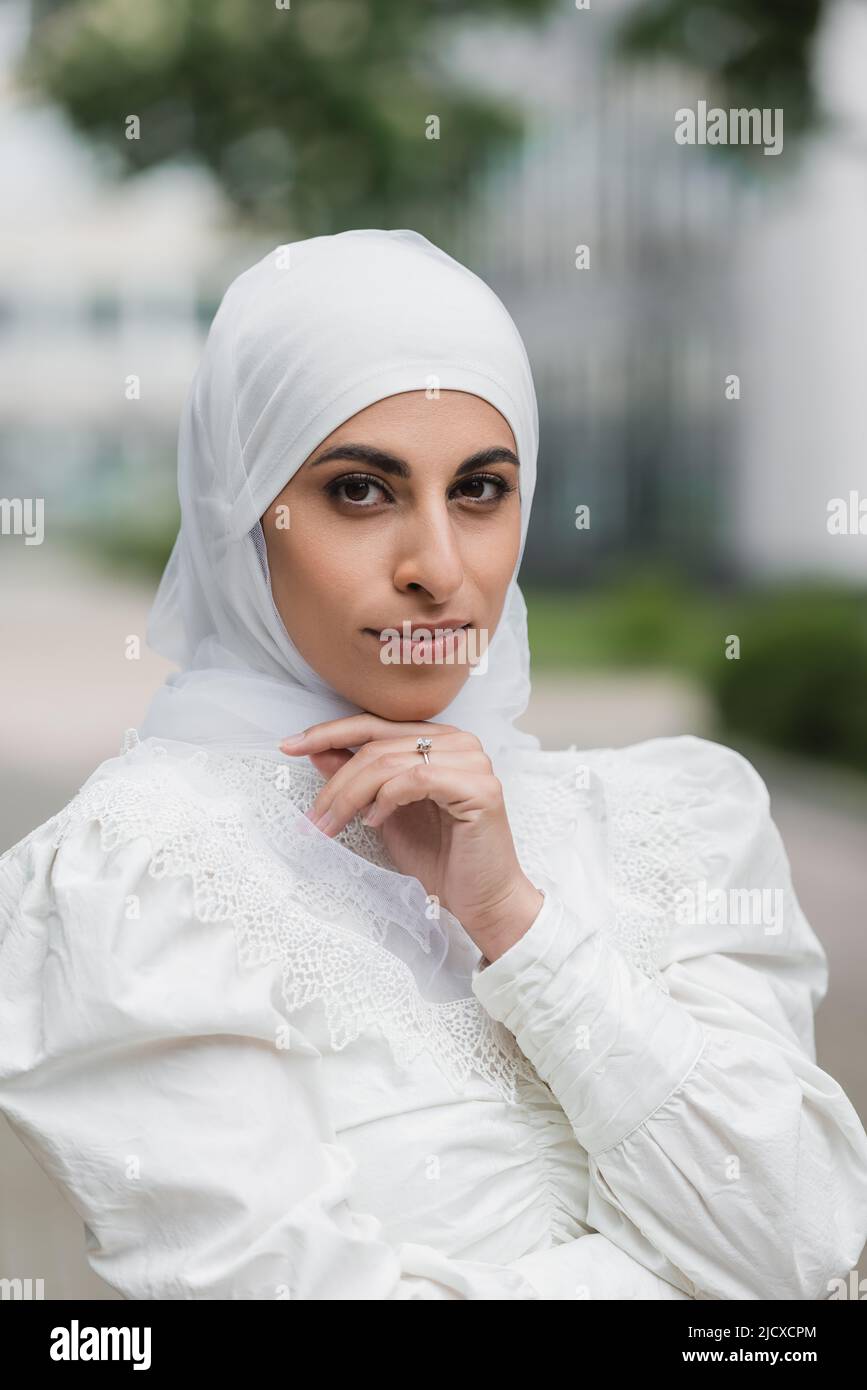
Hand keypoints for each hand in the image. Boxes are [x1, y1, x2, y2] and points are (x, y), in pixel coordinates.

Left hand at [278, 714, 543, 958]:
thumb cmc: (439, 858)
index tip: (288, 746)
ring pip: (390, 762)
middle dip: (335, 782)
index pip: (374, 725)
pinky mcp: (480, 786)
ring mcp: (473, 760)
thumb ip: (357, 780)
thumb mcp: (382, 813)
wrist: (481, 900)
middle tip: (312, 816)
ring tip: (332, 825)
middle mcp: (458, 741)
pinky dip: (386, 800)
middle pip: (377, 745)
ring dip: (351, 795)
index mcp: (438, 739)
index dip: (328, 733)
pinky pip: (416, 779)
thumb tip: (315, 750)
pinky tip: (374, 822)